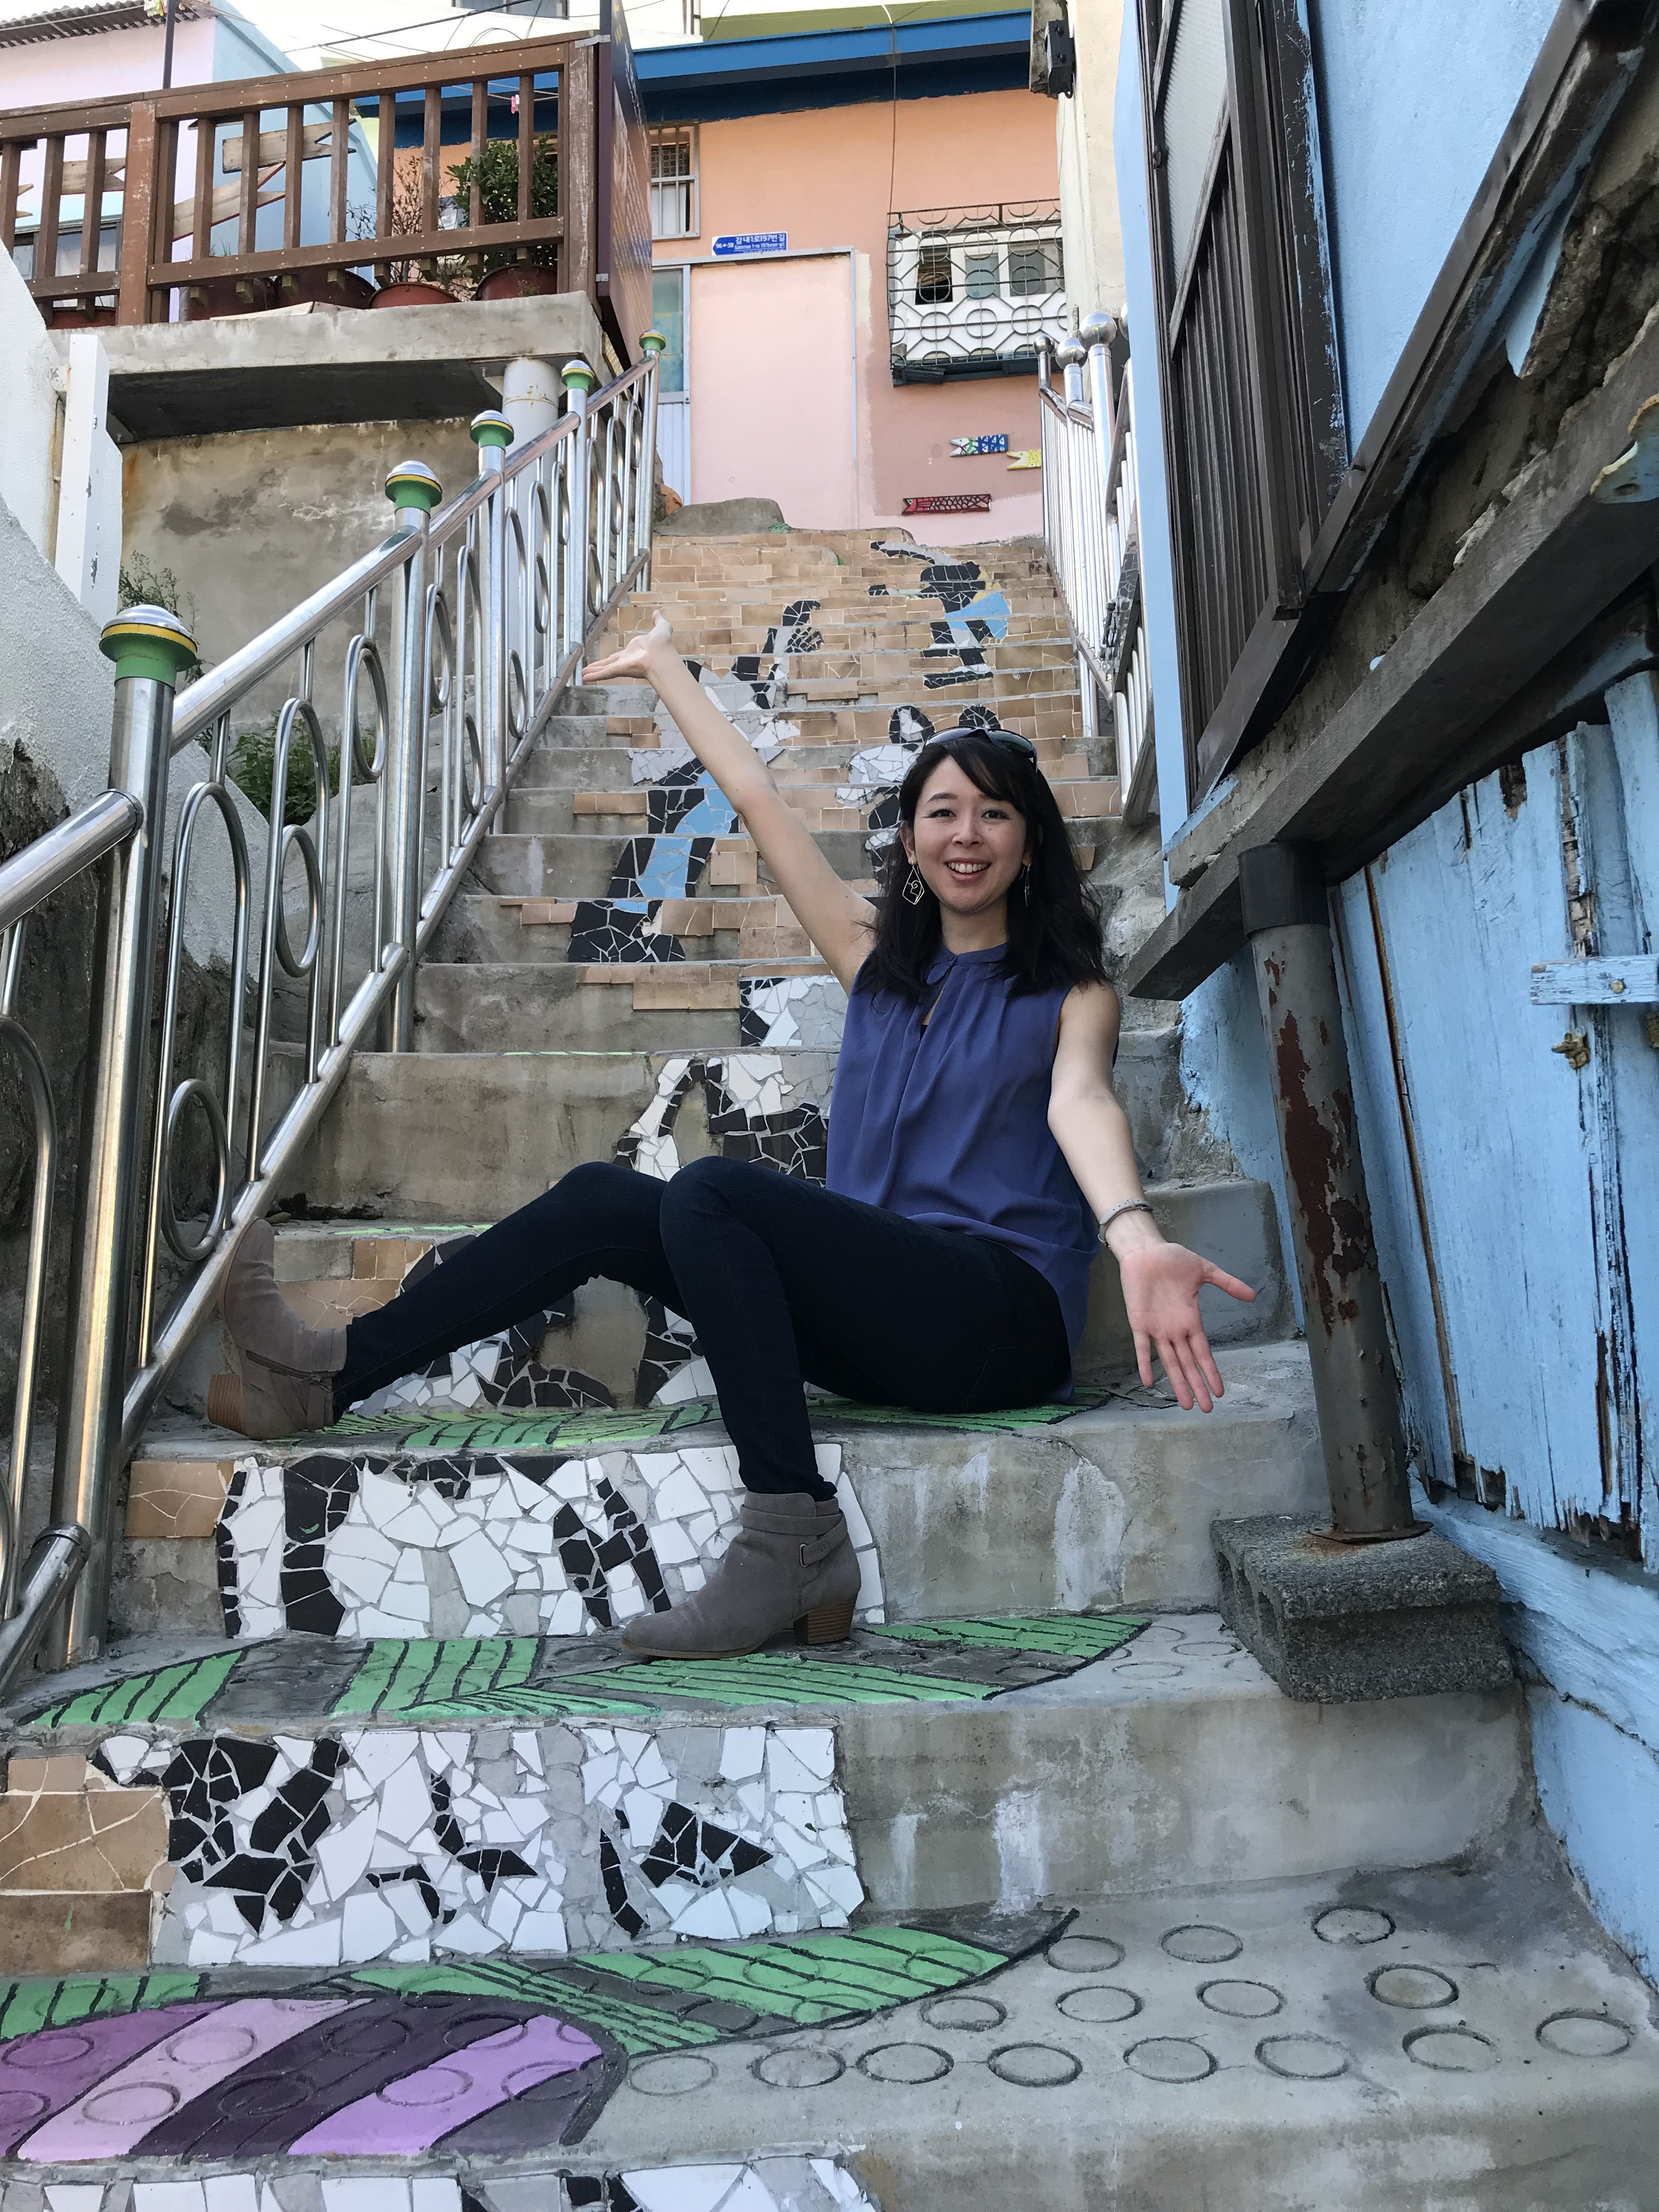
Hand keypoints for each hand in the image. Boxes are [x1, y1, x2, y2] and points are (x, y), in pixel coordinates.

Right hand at [583, 610, 675, 687]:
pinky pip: (605, 673)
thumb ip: (658, 621)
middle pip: (609, 663)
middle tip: (589, 669)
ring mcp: (622, 665)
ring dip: (594, 671)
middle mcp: (627, 660)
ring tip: (582, 674)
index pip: (620, 655)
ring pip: (605, 668)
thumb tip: (657, 612)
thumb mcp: (661, 628)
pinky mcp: (620, 669)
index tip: (608, 659)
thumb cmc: (663, 645)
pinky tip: (585, 678)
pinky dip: (595, 675)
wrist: (662, 657)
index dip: (612, 658)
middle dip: (599, 666)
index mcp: (635, 651)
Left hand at [1114, 1234, 1254, 1411]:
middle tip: (1206, 1409)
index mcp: (1191, 1320)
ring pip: (1169, 1362)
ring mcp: (1157, 1328)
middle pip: (1189, 1364)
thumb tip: (1253, 1296)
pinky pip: (1142, 1347)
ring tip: (1185, 1404)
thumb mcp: (1205, 1271)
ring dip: (1177, 1382)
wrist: (1146, 1250)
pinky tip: (1149, 1380)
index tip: (1221, 1391)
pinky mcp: (1139, 1322)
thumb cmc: (1173, 1259)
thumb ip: (1228, 1284)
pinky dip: (1145, 1363)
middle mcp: (1175, 1330)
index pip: (1203, 1353)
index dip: (1212, 1372)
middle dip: (1197, 1386)